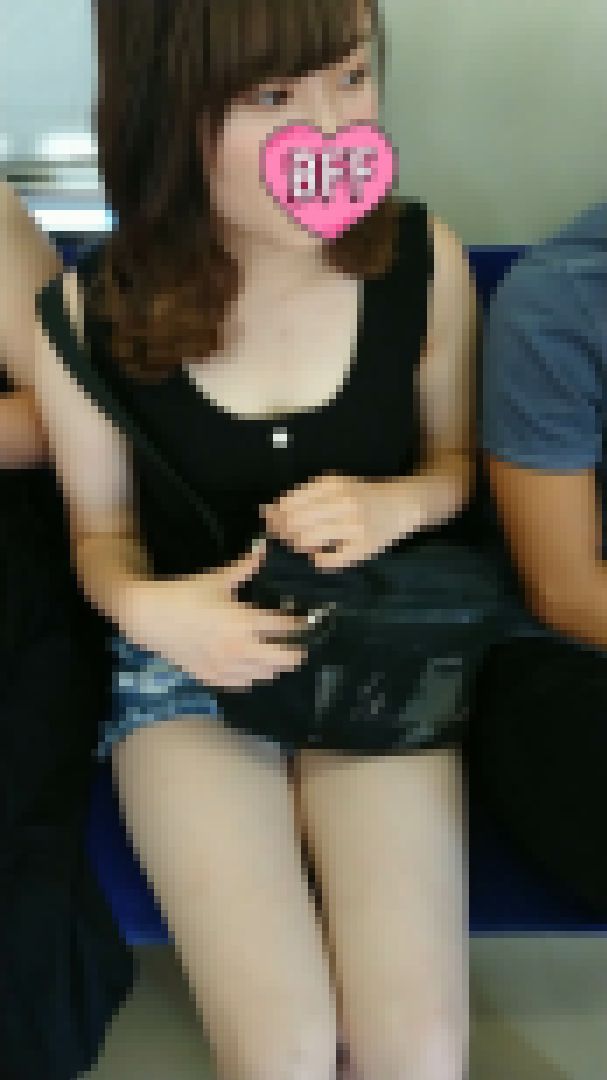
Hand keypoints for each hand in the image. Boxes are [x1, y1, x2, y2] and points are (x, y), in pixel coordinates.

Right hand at [125, 539, 309, 688]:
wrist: (150, 617)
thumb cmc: (185, 594)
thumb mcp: (218, 578)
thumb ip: (246, 566)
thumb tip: (264, 546)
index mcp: (243, 621)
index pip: (285, 627)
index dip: (300, 623)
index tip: (307, 620)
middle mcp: (239, 648)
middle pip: (284, 658)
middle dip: (296, 650)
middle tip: (301, 643)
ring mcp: (225, 667)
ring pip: (266, 674)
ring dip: (276, 664)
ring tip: (279, 654)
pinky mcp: (212, 677)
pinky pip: (243, 683)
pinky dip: (254, 676)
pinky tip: (255, 666)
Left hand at [260, 471, 409, 570]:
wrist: (404, 504)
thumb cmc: (364, 495)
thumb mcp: (336, 485)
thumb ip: (306, 495)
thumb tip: (269, 510)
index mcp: (333, 484)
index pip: (291, 502)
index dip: (275, 513)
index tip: (268, 518)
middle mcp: (343, 503)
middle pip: (296, 522)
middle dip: (281, 530)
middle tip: (278, 533)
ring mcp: (353, 527)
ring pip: (308, 541)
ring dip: (297, 545)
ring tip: (299, 543)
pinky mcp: (362, 549)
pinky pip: (328, 561)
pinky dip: (317, 560)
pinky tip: (318, 554)